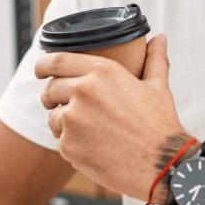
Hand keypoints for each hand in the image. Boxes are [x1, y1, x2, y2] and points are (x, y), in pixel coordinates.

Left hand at [36, 35, 186, 199]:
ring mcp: (73, 120)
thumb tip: (159, 39)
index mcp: (102, 71)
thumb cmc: (160, 125)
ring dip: (63, 123)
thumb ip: (154, 60)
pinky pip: (61, 142)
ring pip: (53, 117)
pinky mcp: (69, 146)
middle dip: (53, 97)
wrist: (163, 165)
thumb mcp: (158, 87)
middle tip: (65, 105)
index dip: (43, 64)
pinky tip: (94, 148)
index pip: (56, 60)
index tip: (40, 70)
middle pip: (50, 89)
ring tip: (88, 131)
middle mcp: (83, 91)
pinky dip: (73, 145)